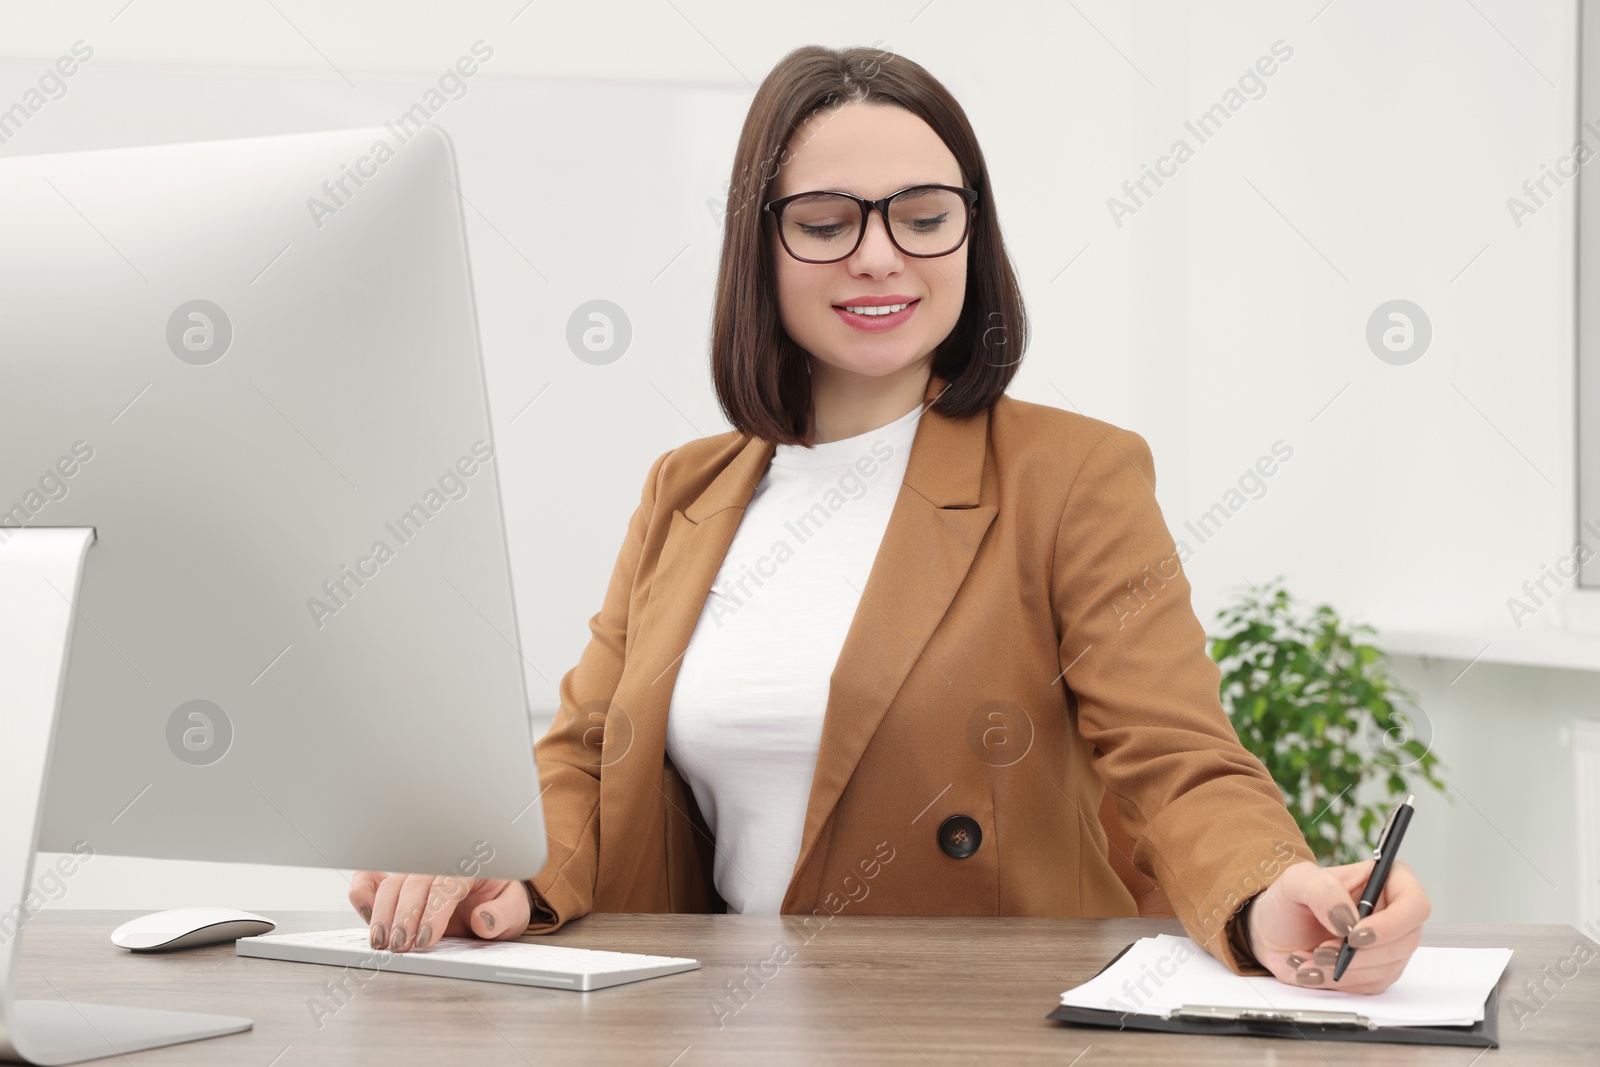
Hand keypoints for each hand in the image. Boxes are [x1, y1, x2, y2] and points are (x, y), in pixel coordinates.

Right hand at [349, 871, 531, 952]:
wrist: (491, 896)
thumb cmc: (500, 901)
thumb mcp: (515, 910)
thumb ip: (503, 915)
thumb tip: (485, 921)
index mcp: (470, 865)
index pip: (447, 885)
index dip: (434, 913)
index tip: (426, 939)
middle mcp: (438, 864)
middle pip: (414, 884)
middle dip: (404, 917)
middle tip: (400, 946)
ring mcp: (415, 871)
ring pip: (391, 884)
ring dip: (382, 913)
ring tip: (381, 941)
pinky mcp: (398, 882)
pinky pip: (373, 878)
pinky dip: (363, 890)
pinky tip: (363, 909)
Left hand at [1247, 858, 1428, 993]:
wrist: (1272, 932)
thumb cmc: (1288, 900)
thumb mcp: (1296, 881)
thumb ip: (1322, 891)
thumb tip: (1349, 920)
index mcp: (1385, 880)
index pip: (1414, 904)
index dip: (1391, 925)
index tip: (1354, 936)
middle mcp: (1393, 913)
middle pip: (1405, 942)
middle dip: (1359, 954)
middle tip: (1322, 951)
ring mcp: (1388, 945)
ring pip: (1388, 968)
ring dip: (1345, 970)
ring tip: (1308, 958)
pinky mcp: (1375, 971)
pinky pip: (1370, 986)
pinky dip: (1338, 982)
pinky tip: (1312, 970)